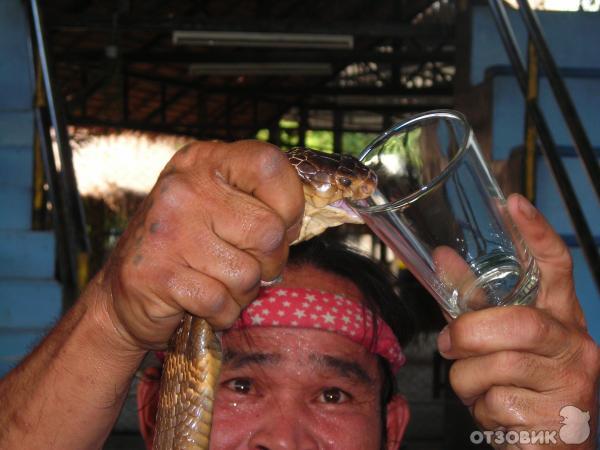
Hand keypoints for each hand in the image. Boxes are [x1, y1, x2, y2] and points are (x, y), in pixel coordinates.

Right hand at [96, 140, 304, 349]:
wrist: (121, 296)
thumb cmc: (186, 249)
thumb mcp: (219, 206)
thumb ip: (258, 202)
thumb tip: (295, 224)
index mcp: (204, 161)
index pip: (271, 166)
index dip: (289, 205)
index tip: (277, 225)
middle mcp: (184, 187)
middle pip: (269, 231)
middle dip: (268, 262)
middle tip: (242, 265)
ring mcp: (168, 230)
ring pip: (249, 274)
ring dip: (241, 292)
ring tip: (214, 282)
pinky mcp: (158, 274)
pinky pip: (222, 303)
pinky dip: (220, 313)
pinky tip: (198, 302)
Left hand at [438, 194, 599, 447]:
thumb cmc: (524, 389)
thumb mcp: (501, 344)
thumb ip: (474, 304)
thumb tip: (443, 258)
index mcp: (561, 319)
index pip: (557, 267)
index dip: (536, 234)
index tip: (513, 202)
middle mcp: (576, 345)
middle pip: (517, 323)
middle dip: (470, 334)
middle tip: (451, 346)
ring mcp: (573, 382)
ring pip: (496, 366)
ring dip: (467, 380)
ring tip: (478, 389)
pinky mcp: (559, 418)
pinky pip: (496, 402)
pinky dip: (480, 410)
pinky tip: (498, 414)